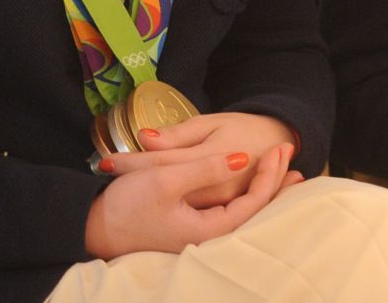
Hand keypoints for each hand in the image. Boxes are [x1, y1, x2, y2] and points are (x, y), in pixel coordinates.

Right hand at [85, 144, 296, 258]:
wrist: (90, 227)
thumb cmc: (125, 204)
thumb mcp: (165, 179)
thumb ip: (205, 169)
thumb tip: (243, 158)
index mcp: (206, 228)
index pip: (252, 205)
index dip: (271, 177)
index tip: (281, 149)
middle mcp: (205, 237)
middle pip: (252, 212)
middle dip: (275, 186)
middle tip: (296, 162)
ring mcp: (196, 235)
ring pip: (240, 212)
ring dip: (262, 191)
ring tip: (285, 173)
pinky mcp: (186, 228)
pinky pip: (225, 213)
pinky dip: (243, 197)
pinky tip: (248, 183)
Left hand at [98, 112, 296, 206]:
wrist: (277, 143)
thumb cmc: (244, 128)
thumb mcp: (212, 123)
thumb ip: (179, 136)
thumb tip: (146, 140)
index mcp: (207, 159)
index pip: (160, 162)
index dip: (132, 161)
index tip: (106, 159)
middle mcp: (210, 187)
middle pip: (162, 182)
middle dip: (133, 176)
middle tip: (104, 168)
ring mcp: (216, 202)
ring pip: (171, 197)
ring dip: (144, 188)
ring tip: (117, 181)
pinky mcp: (219, 210)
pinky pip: (185, 205)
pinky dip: (166, 197)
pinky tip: (146, 194)